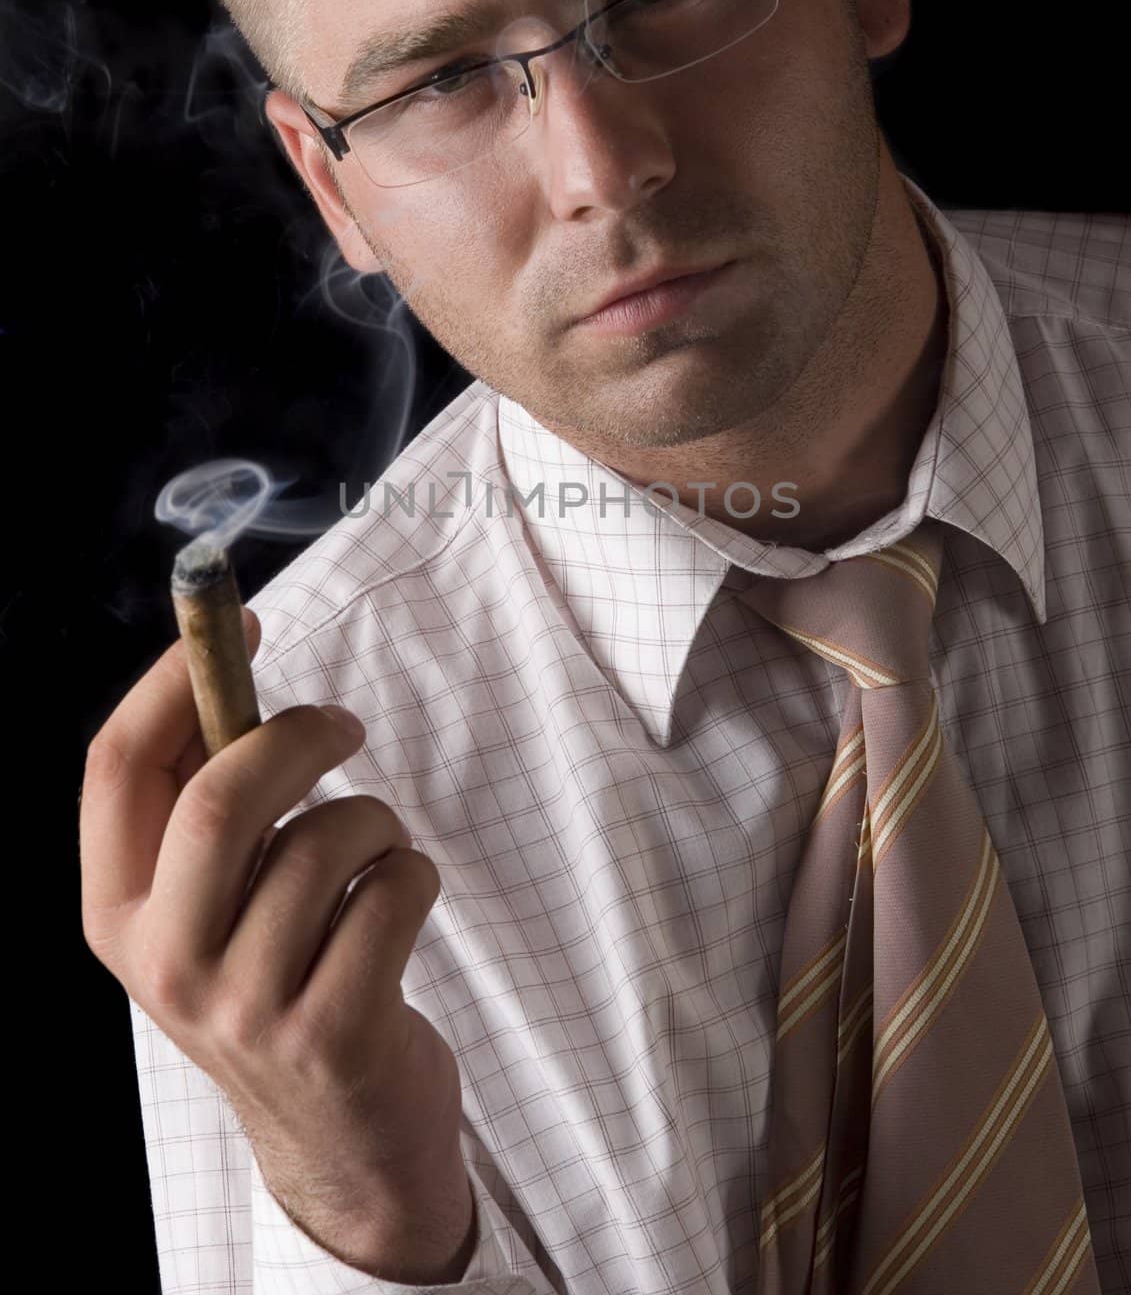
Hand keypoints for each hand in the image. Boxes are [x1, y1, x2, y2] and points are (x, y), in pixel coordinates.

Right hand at [79, 606, 472, 1274]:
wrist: (343, 1139)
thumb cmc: (284, 981)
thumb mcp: (215, 908)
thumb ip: (207, 805)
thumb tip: (224, 667)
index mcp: (119, 915)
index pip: (115, 769)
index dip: (174, 677)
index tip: (242, 623)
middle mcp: (165, 965)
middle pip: (220, 796)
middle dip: (299, 735)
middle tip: (344, 725)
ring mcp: (245, 1007)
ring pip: (327, 840)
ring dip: (376, 823)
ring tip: (378, 858)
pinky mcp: (331, 1030)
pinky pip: (394, 890)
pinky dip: (416, 874)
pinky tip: (401, 909)